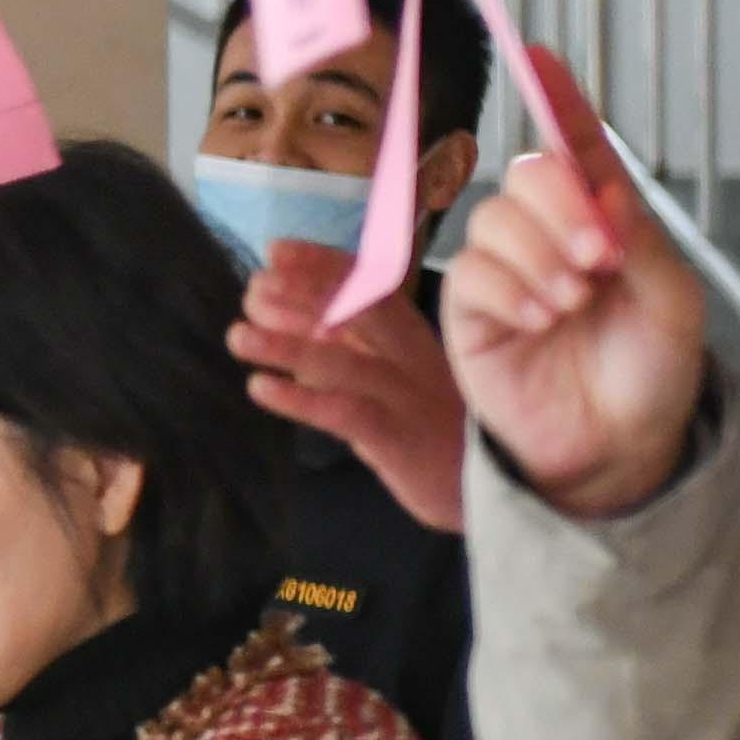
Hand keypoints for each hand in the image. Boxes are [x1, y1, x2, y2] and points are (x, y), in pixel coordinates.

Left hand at [237, 245, 474, 535]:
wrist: (500, 490)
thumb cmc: (431, 430)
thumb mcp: (392, 380)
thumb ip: (345, 350)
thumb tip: (280, 318)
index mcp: (412, 337)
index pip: (368, 284)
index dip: (322, 263)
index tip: (275, 249)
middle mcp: (414, 358)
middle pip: (359, 310)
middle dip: (302, 292)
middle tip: (251, 288)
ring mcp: (409, 397)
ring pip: (345, 361)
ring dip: (286, 346)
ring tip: (238, 336)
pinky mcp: (400, 439)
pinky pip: (346, 412)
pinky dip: (300, 399)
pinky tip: (260, 388)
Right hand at [435, 51, 691, 522]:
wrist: (618, 447)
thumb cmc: (652, 374)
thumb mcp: (674, 303)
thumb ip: (642, 241)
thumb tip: (604, 190)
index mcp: (604, 222)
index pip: (578, 148)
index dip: (559, 100)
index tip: (540, 55)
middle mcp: (549, 237)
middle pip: (528, 175)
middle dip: (560, 206)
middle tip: (598, 258)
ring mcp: (506, 272)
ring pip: (494, 219)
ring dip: (537, 256)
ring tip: (571, 303)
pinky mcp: (471, 311)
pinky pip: (471, 272)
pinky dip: (509, 289)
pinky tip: (539, 318)